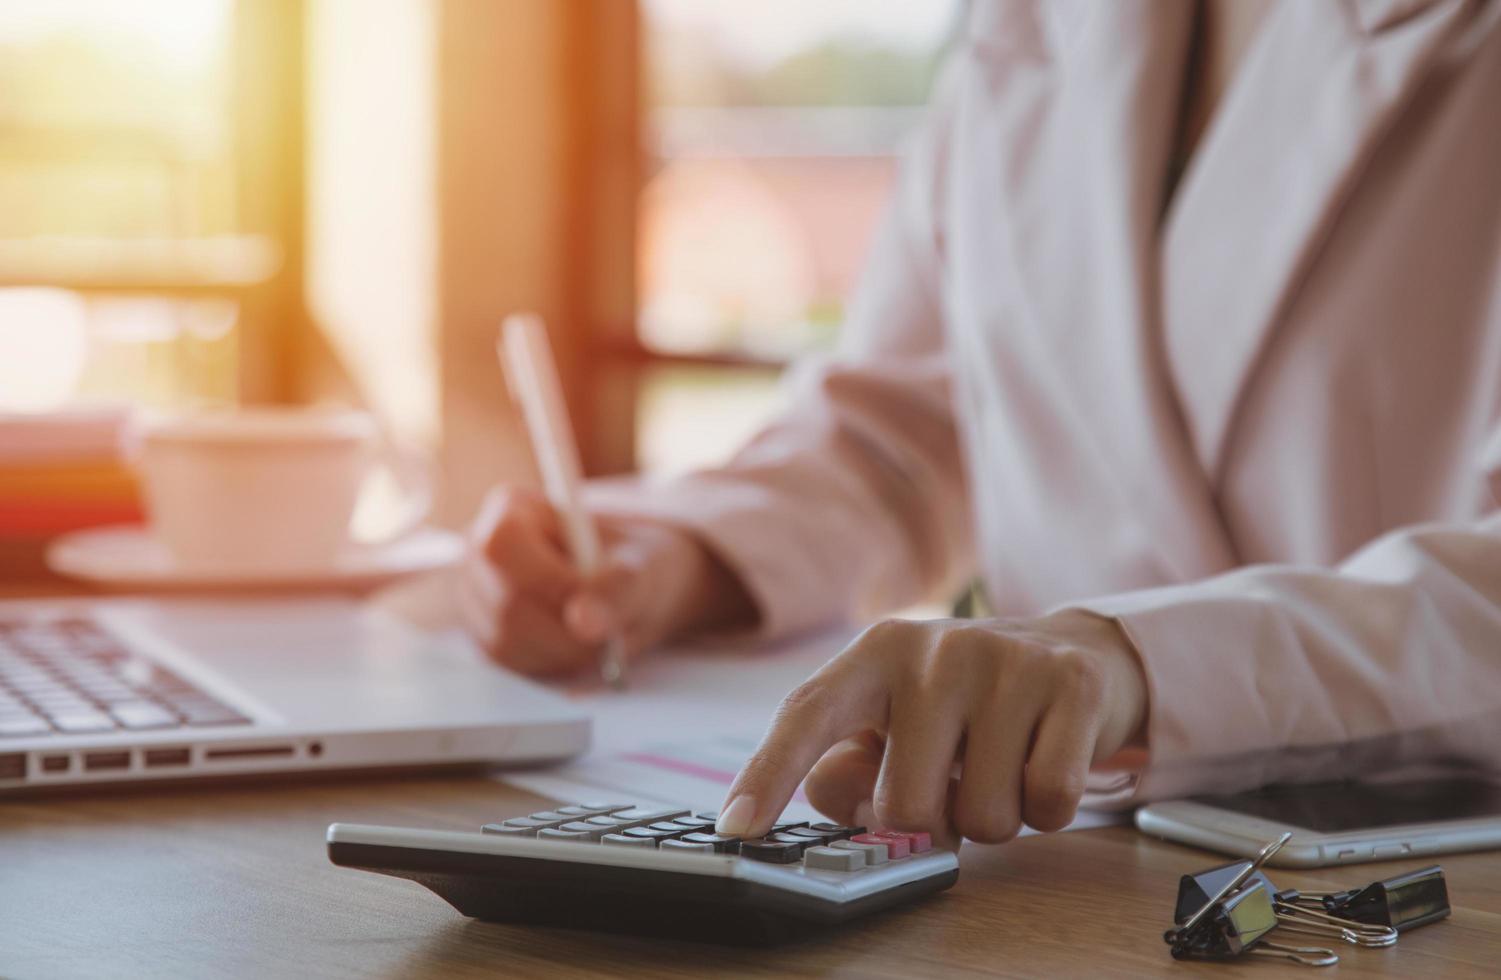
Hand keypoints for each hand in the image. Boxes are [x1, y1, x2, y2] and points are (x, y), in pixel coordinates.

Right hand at [459, 487, 754, 675]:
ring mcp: (476, 596)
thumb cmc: (633, 563)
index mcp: (512, 510)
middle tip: (612, 634)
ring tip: (601, 639)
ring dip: (563, 652)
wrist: (631, 588)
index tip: (595, 607)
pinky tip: (580, 648)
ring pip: (505, 640)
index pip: (503, 546)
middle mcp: (480, 551)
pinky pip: (509, 663)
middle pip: (505, 604)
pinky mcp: (483, 635)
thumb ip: (618, 589)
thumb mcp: (643, 567)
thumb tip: (584, 621)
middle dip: (566, 630)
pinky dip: (552, 664)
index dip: (549, 583)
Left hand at [715, 610, 1146, 843]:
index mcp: (875, 654)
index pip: (808, 714)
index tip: (737, 829)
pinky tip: (1044, 763)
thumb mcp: (895, 724)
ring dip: (996, 817)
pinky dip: (1049, 810)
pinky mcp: (1072, 682)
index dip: (768, 774)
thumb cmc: (962, 706)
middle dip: (936, 822)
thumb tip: (831, 798)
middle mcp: (934, 648)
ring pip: (985, 815)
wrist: (1072, 652)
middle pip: (907, 806)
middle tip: (955, 785)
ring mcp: (1005, 661)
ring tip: (1001, 767)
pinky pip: (1050, 801)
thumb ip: (849, 768)